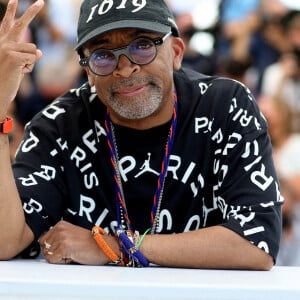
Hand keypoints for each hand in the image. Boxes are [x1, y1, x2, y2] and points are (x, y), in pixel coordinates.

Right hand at [0, 0, 42, 116]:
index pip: (7, 25)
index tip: (15, 0)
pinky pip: (33, 58)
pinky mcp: (13, 57)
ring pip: (33, 49)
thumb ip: (27, 57)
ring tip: (19, 70)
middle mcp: (3, 43)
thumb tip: (40, 52)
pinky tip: (20, 72)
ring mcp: (7, 49)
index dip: (11, 12)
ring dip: (31, 62)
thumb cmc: (6, 80)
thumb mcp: (18, 66)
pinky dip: (30, 67)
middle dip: (32, 11)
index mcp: (1, 44)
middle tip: (41, 1)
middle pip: (21, 25)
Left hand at [39, 220, 117, 264]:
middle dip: (54, 253)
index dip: (52, 248)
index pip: (43, 240)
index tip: (64, 247)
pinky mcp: (64, 247)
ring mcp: (61, 237)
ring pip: (48, 255)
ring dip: (59, 258)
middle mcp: (60, 229)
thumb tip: (44, 247)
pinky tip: (73, 255)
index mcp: (60, 225)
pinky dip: (62, 261)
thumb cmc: (89, 243)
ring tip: (72, 252)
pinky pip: (53, 260)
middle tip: (69, 250)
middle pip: (44, 248)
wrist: (102, 246)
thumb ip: (58, 237)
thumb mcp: (70, 235)